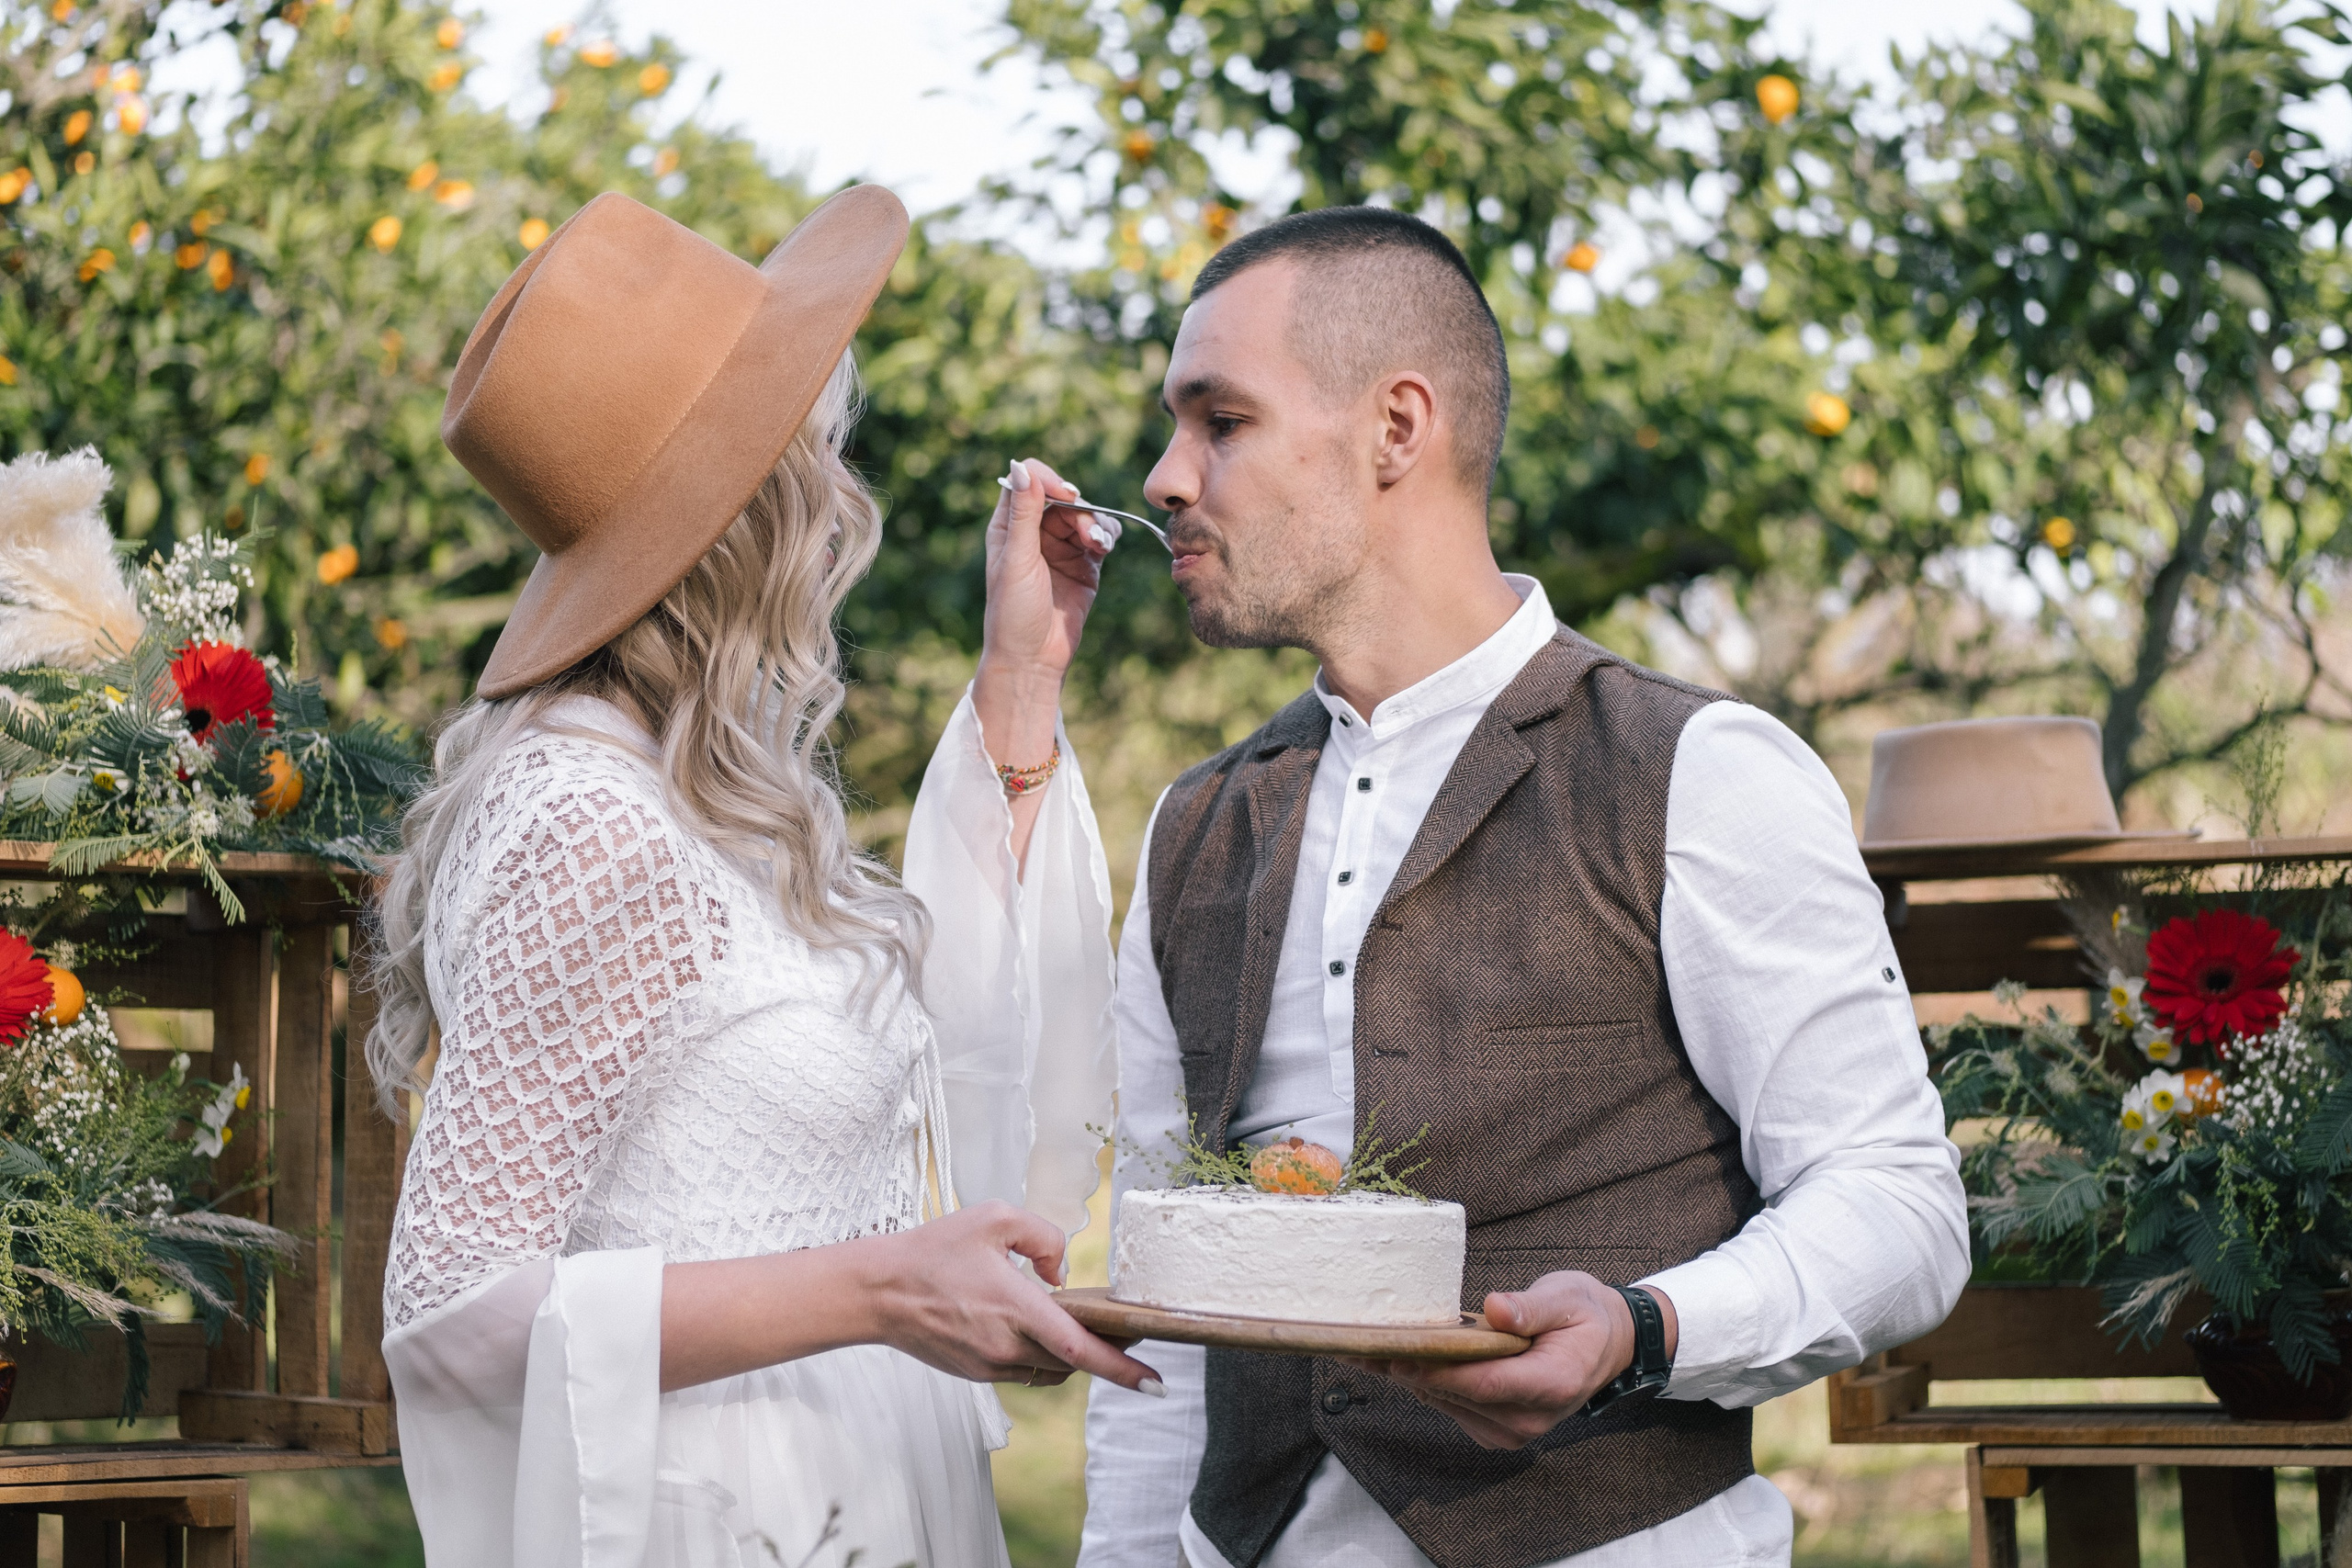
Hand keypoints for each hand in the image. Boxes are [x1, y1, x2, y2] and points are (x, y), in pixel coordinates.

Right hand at [863, 1200, 1162, 1395]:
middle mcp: (1005, 1345)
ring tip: (1080, 1324)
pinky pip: (1024, 1369)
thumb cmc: (932, 1251)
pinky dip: (1040, 1352)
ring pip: (1050, 1367)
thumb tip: (1062, 1274)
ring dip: (1070, 1352)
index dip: (1123, 1368)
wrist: (879, 1292)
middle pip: (1074, 1361)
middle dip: (1106, 1351)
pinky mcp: (977, 1373)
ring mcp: (990, 1365)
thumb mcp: (992, 1217)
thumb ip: (1043, 1237)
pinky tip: (1034, 1327)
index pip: (1080, 1348)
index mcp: (1014, 1308)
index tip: (1156, 1382)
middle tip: (1128, 1331)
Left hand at [977, 457, 1110, 701]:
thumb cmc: (1013, 612)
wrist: (1033, 659)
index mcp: (1009, 526)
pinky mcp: (1085, 564)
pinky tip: (1104, 550)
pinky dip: (1107, 536)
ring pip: (1086, 515)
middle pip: (1064, 497)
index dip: (1049, 481)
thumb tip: (1021, 465)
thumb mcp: (1017, 559)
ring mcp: (1061, 548)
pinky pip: (1102, 536)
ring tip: (1097, 547)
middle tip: (1088, 535)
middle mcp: (1034, 533)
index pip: (1029, 482)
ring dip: (1096, 524)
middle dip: (1080, 510)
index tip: (1067, 495)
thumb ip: (1024, 513)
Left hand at [1346, 1272, 1671, 1449]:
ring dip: (1406, 1376)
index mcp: (1552, 1385)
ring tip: (1360, 1347)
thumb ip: (1531, 1308)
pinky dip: (1421, 1381)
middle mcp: (1530, 1419)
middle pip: (1454, 1396)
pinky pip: (1448, 1405)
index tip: (1397, 1353)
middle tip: (1357, 1343)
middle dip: (1406, 1368)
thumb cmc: (1584, 1316)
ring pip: (1444, 1403)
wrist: (1605, 1344)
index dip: (1437, 1371)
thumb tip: (1496, 1310)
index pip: (1483, 1383)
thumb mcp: (1567, 1299)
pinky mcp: (1493, 1429)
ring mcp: (1511, 1431)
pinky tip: (1393, 1357)